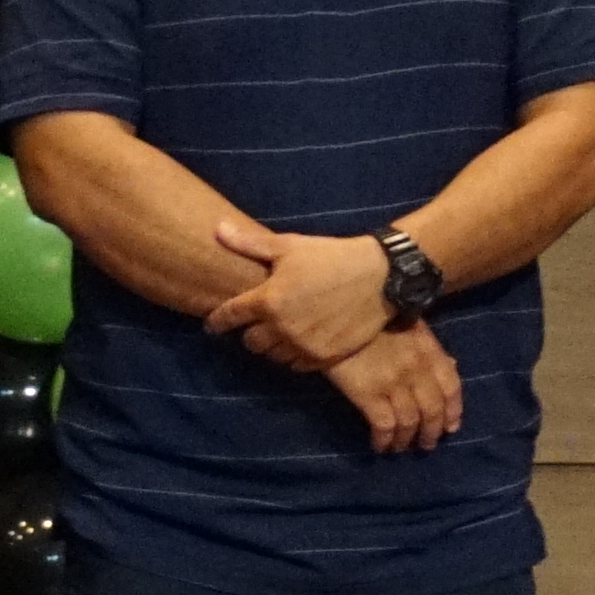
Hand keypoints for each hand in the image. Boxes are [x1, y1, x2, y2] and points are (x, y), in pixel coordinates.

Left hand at [204, 214, 397, 371]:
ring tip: (282, 332)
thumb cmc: (332, 257)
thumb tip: (216, 229)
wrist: (382, 276)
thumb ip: (249, 243)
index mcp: (267, 300)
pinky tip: (301, 342)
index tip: (212, 325)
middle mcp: (281, 327)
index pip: (227, 317)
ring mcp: (304, 345)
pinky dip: (295, 357)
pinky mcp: (325, 357)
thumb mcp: (289, 246)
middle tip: (260, 323)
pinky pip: (297, 366)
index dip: (216, 322)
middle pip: (250, 343)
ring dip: (273, 346)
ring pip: (273, 356)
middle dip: (250, 333)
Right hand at [332, 321, 461, 453]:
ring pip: (410, 420)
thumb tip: (451, 366)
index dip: (454, 410)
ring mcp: (393, 382)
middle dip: (431, 431)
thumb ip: (429, 346)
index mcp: (429, 350)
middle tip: (426, 445)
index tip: (450, 427)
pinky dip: (385, 439)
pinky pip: (384, 424)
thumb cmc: (370, 314)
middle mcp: (416, 369)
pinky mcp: (367, 392)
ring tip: (401, 448)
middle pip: (432, 409)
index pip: (451, 386)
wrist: (335, 311)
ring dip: (407, 439)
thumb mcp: (408, 323)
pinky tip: (380, 446)